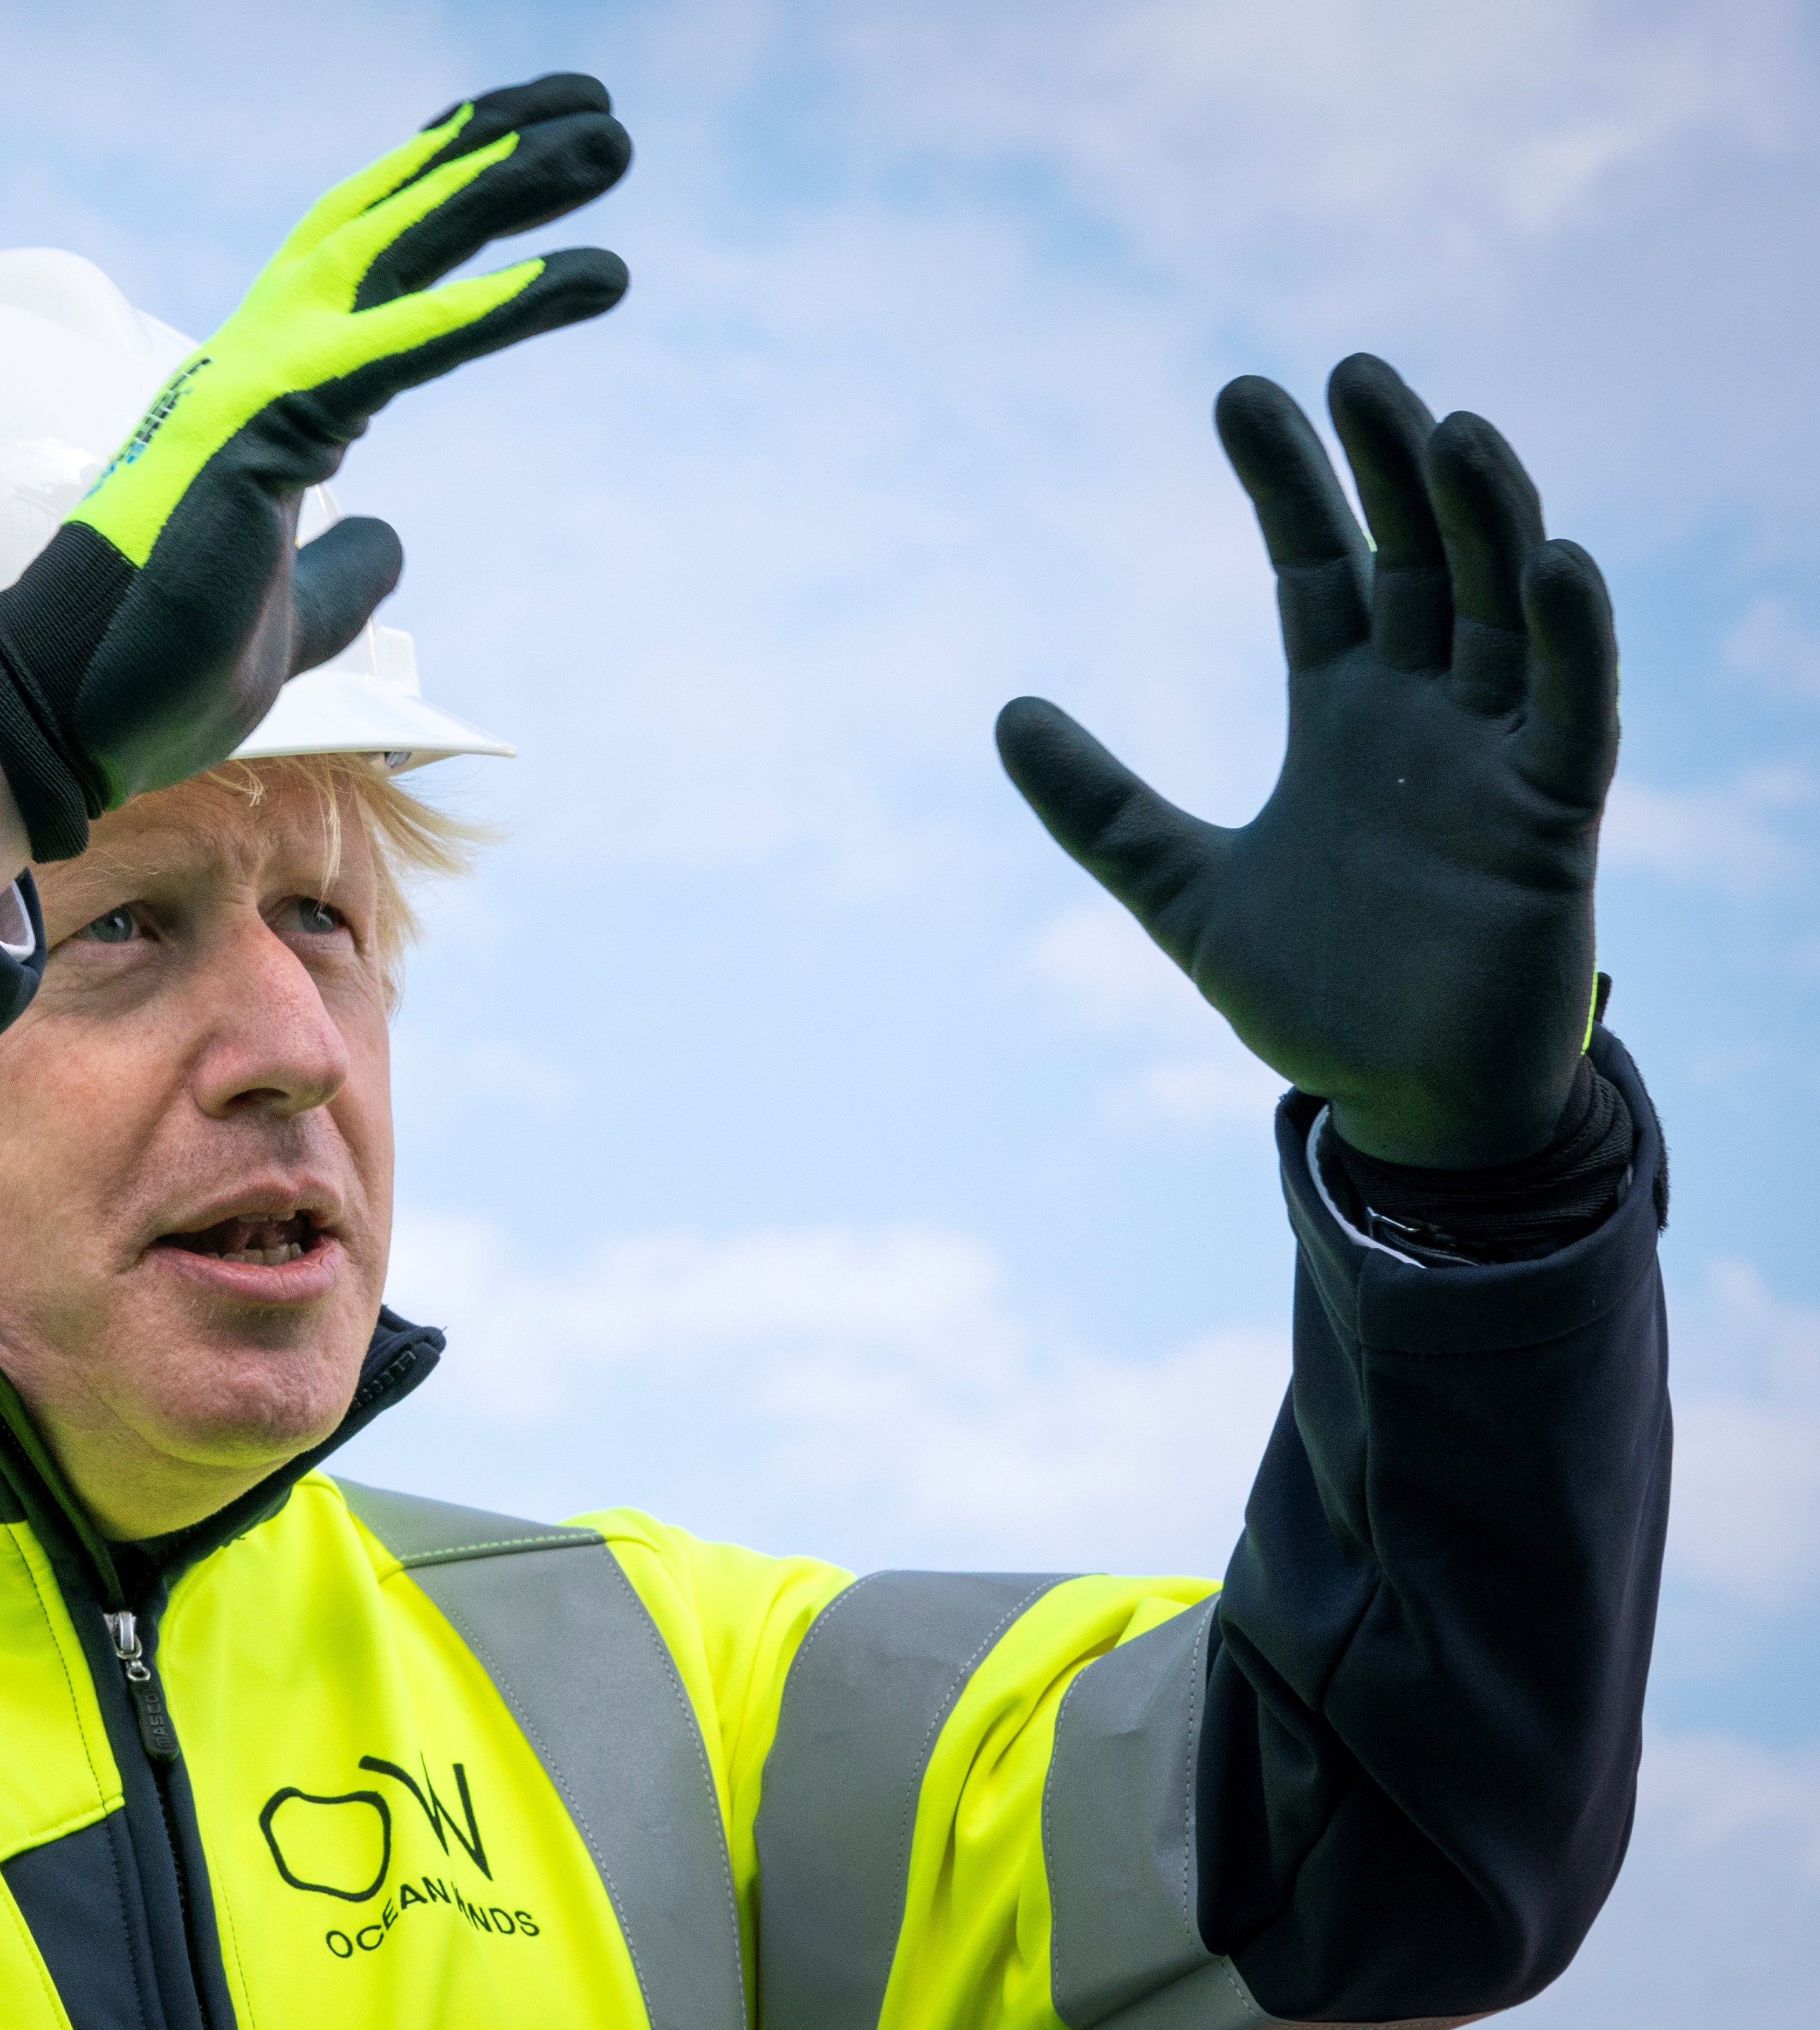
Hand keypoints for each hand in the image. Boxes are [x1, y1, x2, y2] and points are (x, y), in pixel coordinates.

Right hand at [0, 75, 630, 858]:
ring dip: (506, 184)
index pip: (357, 261)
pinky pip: (404, 346)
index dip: (434, 195)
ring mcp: (253, 382)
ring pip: (396, 247)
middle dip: (488, 153)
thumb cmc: (161, 662)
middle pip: (383, 219)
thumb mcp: (294, 613)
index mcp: (256, 394)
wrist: (75, 710)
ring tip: (608, 141)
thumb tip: (390, 541)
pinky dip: (498, 304)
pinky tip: (588, 275)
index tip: (517, 151)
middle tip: (594, 110)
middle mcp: (251, 361)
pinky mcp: (268, 426)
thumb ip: (344, 564)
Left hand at [997, 355, 1619, 1168]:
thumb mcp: (1178, 891)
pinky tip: (1555, 561)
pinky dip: (1571, 636)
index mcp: (1344, 715)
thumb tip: (1007, 713)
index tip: (1239, 393)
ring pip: (1501, 606)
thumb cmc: (1314, 995)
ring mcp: (1495, 758)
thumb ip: (1101, 807)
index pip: (1319, 567)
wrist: (1397, 1104)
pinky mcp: (1552, 820)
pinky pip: (1575, 709)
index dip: (1288, 484)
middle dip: (1388, 466)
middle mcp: (1425, 715)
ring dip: (1486, 517)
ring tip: (1448, 428)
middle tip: (1349, 373)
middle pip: (1416, 556)